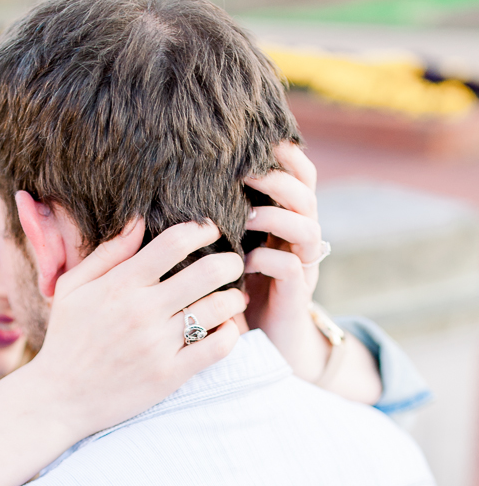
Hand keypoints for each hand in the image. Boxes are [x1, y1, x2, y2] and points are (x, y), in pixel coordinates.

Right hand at [33, 218, 244, 438]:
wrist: (59, 399)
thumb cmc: (66, 340)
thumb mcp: (72, 289)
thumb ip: (107, 253)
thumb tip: (139, 220)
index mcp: (120, 285)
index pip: (175, 242)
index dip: (201, 230)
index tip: (210, 232)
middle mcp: (142, 311)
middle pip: (209, 271)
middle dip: (230, 262)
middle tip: (231, 265)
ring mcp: (158, 345)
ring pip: (220, 308)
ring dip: (235, 298)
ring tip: (232, 298)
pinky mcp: (169, 374)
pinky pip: (218, 346)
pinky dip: (230, 333)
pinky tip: (223, 329)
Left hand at [243, 143, 381, 403]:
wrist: (264, 345)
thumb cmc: (236, 291)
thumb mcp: (229, 249)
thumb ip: (221, 219)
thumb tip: (180, 185)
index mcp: (287, 220)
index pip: (300, 175)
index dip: (286, 155)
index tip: (256, 141)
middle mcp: (300, 239)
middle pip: (306, 194)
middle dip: (278, 179)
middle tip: (244, 174)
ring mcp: (303, 266)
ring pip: (306, 228)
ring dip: (276, 217)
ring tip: (246, 217)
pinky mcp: (296, 296)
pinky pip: (291, 268)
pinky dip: (268, 260)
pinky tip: (244, 263)